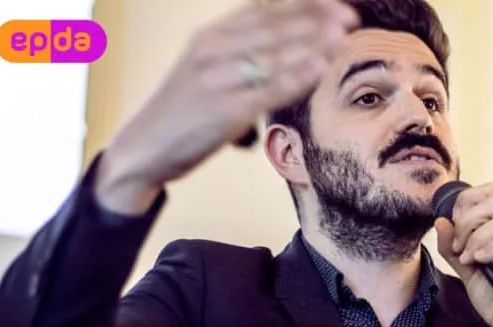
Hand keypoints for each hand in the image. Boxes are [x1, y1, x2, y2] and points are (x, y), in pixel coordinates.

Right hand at [95, 0, 358, 213]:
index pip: (263, 10)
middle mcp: (211, 51)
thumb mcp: (203, 68)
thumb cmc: (181, 110)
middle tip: (350, 18)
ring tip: (342, 37)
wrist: (143, 147)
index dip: (303, 4)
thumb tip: (286, 46)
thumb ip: (237, 53)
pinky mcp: (222, 111)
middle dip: (314, 20)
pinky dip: (295, 78)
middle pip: (272, 28)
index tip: (336, 4)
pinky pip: (266, 91)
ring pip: (272, 55)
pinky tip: (318, 69)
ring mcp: (216, 80)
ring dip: (311, 44)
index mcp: (208, 36)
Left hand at [434, 183, 492, 326]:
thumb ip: (451, 246)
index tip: (453, 227)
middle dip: (467, 221)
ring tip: (468, 258)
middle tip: (459, 247)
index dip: (465, 203)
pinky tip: (480, 261)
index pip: (488, 192)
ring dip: (477, 237)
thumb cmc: (492, 297)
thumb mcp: (464, 268)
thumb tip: (440, 220)